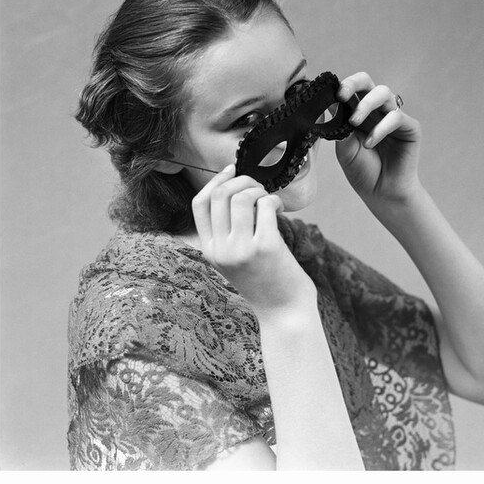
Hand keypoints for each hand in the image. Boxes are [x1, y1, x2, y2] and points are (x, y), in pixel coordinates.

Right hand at [191, 165, 316, 320]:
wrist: (284, 313)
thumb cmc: (265, 281)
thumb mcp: (234, 259)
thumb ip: (228, 233)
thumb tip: (237, 190)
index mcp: (209, 250)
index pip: (199, 204)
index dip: (215, 181)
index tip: (231, 170)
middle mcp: (220, 249)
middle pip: (219, 195)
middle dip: (241, 181)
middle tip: (258, 188)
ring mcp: (241, 249)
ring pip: (241, 197)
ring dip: (259, 190)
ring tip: (269, 201)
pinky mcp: (265, 247)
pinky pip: (265, 206)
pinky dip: (273, 200)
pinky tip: (280, 209)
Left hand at [335, 72, 421, 210]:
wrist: (382, 194)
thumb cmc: (363, 171)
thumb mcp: (345, 149)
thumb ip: (340, 127)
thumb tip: (331, 106)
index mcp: (357, 112)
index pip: (350, 90)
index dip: (341, 87)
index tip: (331, 94)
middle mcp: (376, 110)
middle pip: (367, 82)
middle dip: (353, 83)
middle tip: (342, 95)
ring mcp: (393, 116)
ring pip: (383, 93)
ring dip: (366, 105)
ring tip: (353, 122)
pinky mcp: (410, 127)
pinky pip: (396, 117)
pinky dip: (380, 128)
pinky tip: (370, 143)